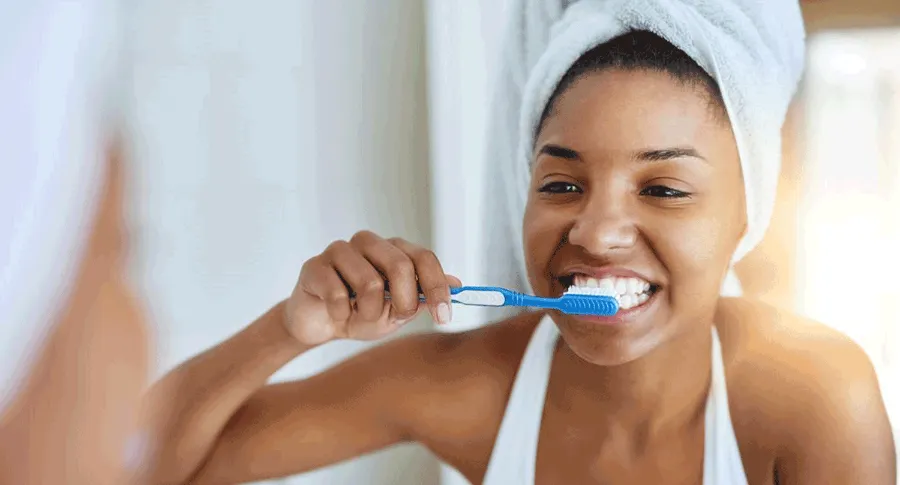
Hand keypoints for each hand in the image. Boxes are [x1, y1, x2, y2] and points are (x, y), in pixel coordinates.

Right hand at [284, 231, 461, 345]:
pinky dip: (342, 313)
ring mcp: (340, 250)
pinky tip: (337, 314)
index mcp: (394, 250)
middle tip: (395, 318)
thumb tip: (458, 284)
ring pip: (370, 282)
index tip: (443, 317)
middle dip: (403, 302)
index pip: (424, 258)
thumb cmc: (361, 313)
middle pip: (400, 266)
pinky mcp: (315, 265)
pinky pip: (337, 293)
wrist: (321, 325)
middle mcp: (369, 243)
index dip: (437, 288)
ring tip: (359, 315)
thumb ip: (424, 296)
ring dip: (369, 312)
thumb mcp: (399, 311)